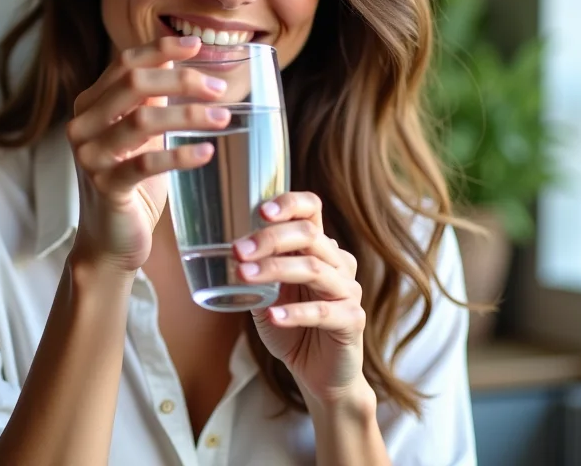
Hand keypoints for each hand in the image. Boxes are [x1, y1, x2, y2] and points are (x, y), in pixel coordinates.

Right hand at [66, 35, 230, 271]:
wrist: (109, 240)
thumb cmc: (129, 182)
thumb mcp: (139, 134)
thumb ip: (148, 99)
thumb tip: (178, 60)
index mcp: (89, 105)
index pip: (124, 63)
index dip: (161, 49)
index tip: (197, 44)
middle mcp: (83, 125)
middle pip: (133, 82)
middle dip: (181, 80)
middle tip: (219, 88)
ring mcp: (90, 156)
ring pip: (142, 119)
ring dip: (189, 115)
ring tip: (223, 118)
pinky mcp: (105, 186)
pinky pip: (146, 163)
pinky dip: (181, 155)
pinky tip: (207, 152)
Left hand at [233, 192, 367, 404]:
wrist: (319, 375)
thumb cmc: (292, 328)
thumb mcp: (267, 296)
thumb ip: (255, 272)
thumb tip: (227, 254)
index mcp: (318, 249)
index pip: (311, 210)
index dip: (289, 204)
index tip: (260, 211)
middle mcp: (338, 263)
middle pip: (309, 235)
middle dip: (270, 239)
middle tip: (238, 251)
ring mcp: (348, 290)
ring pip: (314, 269)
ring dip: (276, 269)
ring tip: (245, 276)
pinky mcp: (352, 320)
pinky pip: (323, 311)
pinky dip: (295, 312)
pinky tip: (273, 316)